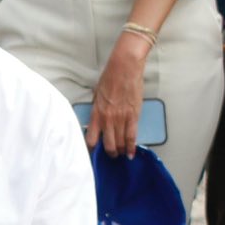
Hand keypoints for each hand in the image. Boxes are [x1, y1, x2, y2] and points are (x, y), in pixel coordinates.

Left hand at [86, 41, 147, 156]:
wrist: (124, 68)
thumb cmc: (110, 78)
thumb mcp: (97, 95)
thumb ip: (97, 109)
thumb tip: (97, 120)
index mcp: (96, 114)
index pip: (91, 139)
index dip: (92, 149)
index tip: (94, 154)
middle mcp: (107, 119)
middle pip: (107, 144)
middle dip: (110, 153)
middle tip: (112, 155)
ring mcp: (120, 118)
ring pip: (119, 142)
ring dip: (121, 151)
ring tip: (122, 154)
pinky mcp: (133, 116)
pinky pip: (131, 136)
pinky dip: (131, 146)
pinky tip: (131, 153)